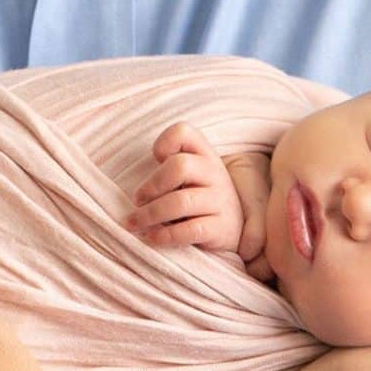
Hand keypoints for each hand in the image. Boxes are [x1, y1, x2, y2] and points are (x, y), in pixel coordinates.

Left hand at [127, 122, 243, 253]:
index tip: (155, 160)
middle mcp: (215, 173)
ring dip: (150, 215)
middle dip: (152, 185)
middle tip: (137, 201)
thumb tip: (137, 190)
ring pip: (181, 202)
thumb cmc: (199, 197)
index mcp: (204, 154)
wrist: (234, 228)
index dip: (164, 143)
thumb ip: (169, 168)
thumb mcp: (190, 175)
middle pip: (180, 166)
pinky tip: (153, 238)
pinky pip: (190, 230)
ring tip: (135, 223)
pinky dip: (165, 235)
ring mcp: (221, 200)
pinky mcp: (222, 228)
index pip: (183, 132)